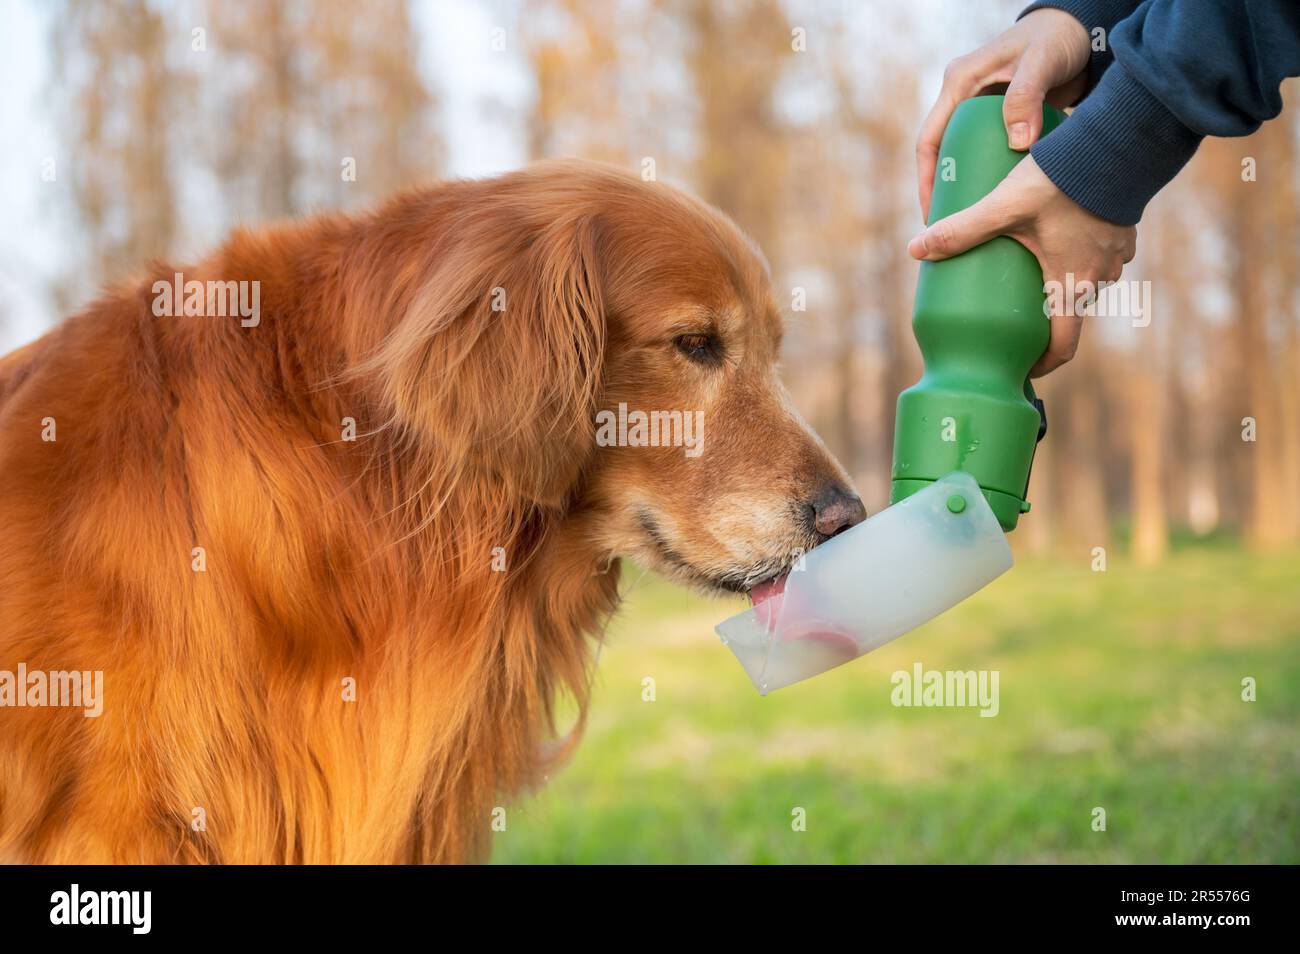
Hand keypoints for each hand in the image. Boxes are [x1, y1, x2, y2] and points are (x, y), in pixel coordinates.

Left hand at [907, 155, 1136, 376]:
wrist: (1117, 141)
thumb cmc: (1061, 180)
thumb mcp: (1002, 208)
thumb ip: (960, 229)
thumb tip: (916, 248)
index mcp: (1072, 285)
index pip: (1063, 346)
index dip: (1041, 364)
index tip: (1022, 368)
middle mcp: (1101, 277)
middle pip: (1068, 311)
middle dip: (1042, 315)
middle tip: (1012, 311)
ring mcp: (1117, 254)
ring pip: (1084, 280)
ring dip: (1060, 281)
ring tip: (1030, 271)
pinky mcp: (1123, 230)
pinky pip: (1098, 254)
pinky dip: (1078, 254)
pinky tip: (1057, 237)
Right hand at [916, 7, 1091, 220]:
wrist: (1080, 27)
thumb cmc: (1058, 39)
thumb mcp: (1041, 63)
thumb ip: (1027, 97)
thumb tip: (1017, 144)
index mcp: (960, 82)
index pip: (930, 140)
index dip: (927, 179)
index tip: (932, 214)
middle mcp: (963, 96)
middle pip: (941, 153)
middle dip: (940, 191)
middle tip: (949, 228)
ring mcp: (980, 107)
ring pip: (961, 155)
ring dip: (963, 186)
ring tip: (971, 222)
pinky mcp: (1000, 116)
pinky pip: (984, 152)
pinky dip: (987, 177)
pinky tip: (997, 203)